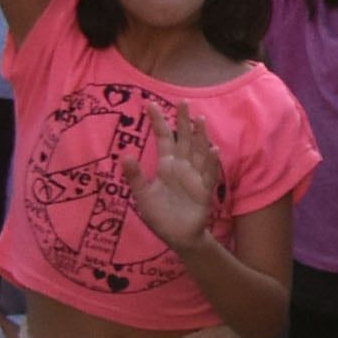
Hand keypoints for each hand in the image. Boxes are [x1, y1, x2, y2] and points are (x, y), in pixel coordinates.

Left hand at [128, 102, 221, 248]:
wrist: (177, 235)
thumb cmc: (159, 215)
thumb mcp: (142, 196)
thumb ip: (135, 177)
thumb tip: (124, 155)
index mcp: (166, 166)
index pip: (163, 139)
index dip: (157, 122)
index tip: (150, 104)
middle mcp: (182, 167)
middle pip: (184, 139)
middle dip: (183, 121)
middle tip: (183, 102)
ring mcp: (194, 176)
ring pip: (199, 151)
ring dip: (200, 136)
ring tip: (199, 119)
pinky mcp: (204, 189)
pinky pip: (209, 173)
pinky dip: (212, 161)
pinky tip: (213, 149)